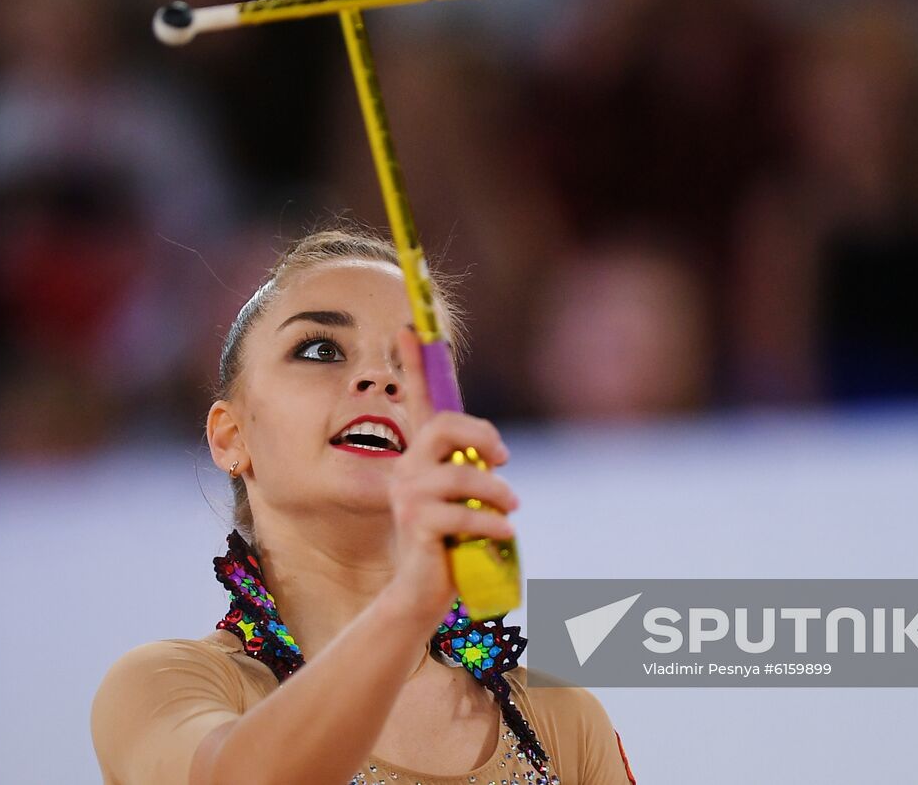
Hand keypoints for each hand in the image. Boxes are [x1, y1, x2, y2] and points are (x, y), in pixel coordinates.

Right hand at [383, 327, 519, 625]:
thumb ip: (472, 470)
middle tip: (503, 460)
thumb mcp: (464, 499)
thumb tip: (495, 453)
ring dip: (496, 493)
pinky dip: (493, 524)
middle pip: (444, 426)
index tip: (409, 326)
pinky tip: (503, 534)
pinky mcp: (416, 525)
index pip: (418, 400)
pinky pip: (463, 514)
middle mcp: (407, 468)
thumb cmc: (450, 541)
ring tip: (510, 510)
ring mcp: (408, 496)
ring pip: (461, 475)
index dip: (414, 363)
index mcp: (420, 456)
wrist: (423, 591)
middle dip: (482, 437)